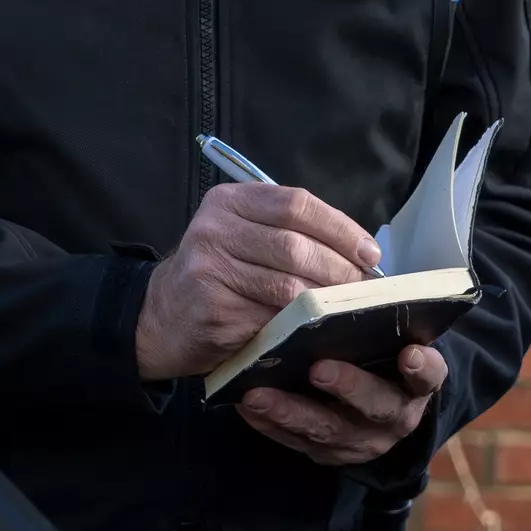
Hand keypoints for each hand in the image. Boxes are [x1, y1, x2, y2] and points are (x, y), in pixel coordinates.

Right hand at [135, 183, 381, 380]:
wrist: (161, 317)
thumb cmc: (218, 274)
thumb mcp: (243, 235)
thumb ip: (290, 232)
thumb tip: (360, 251)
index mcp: (230, 201)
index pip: (297, 204)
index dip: (341, 228)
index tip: (369, 252)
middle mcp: (215, 229)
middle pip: (296, 246)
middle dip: (340, 269)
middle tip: (364, 287)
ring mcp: (210, 270)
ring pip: (289, 286)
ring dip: (327, 300)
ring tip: (347, 307)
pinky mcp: (214, 310)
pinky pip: (273, 319)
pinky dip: (302, 325)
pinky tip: (317, 329)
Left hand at [236, 345, 447, 465]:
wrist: (380, 408)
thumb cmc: (381, 358)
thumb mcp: (392, 342)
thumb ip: (380, 324)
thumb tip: (347, 279)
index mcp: (418, 384)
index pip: (429, 376)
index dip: (422, 368)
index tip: (409, 354)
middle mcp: (396, 416)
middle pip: (377, 407)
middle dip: (347, 387)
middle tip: (317, 368)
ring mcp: (363, 441)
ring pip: (329, 431)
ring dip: (291, 412)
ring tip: (257, 394)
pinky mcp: (330, 453)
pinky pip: (298, 443)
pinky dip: (270, 424)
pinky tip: (247, 405)